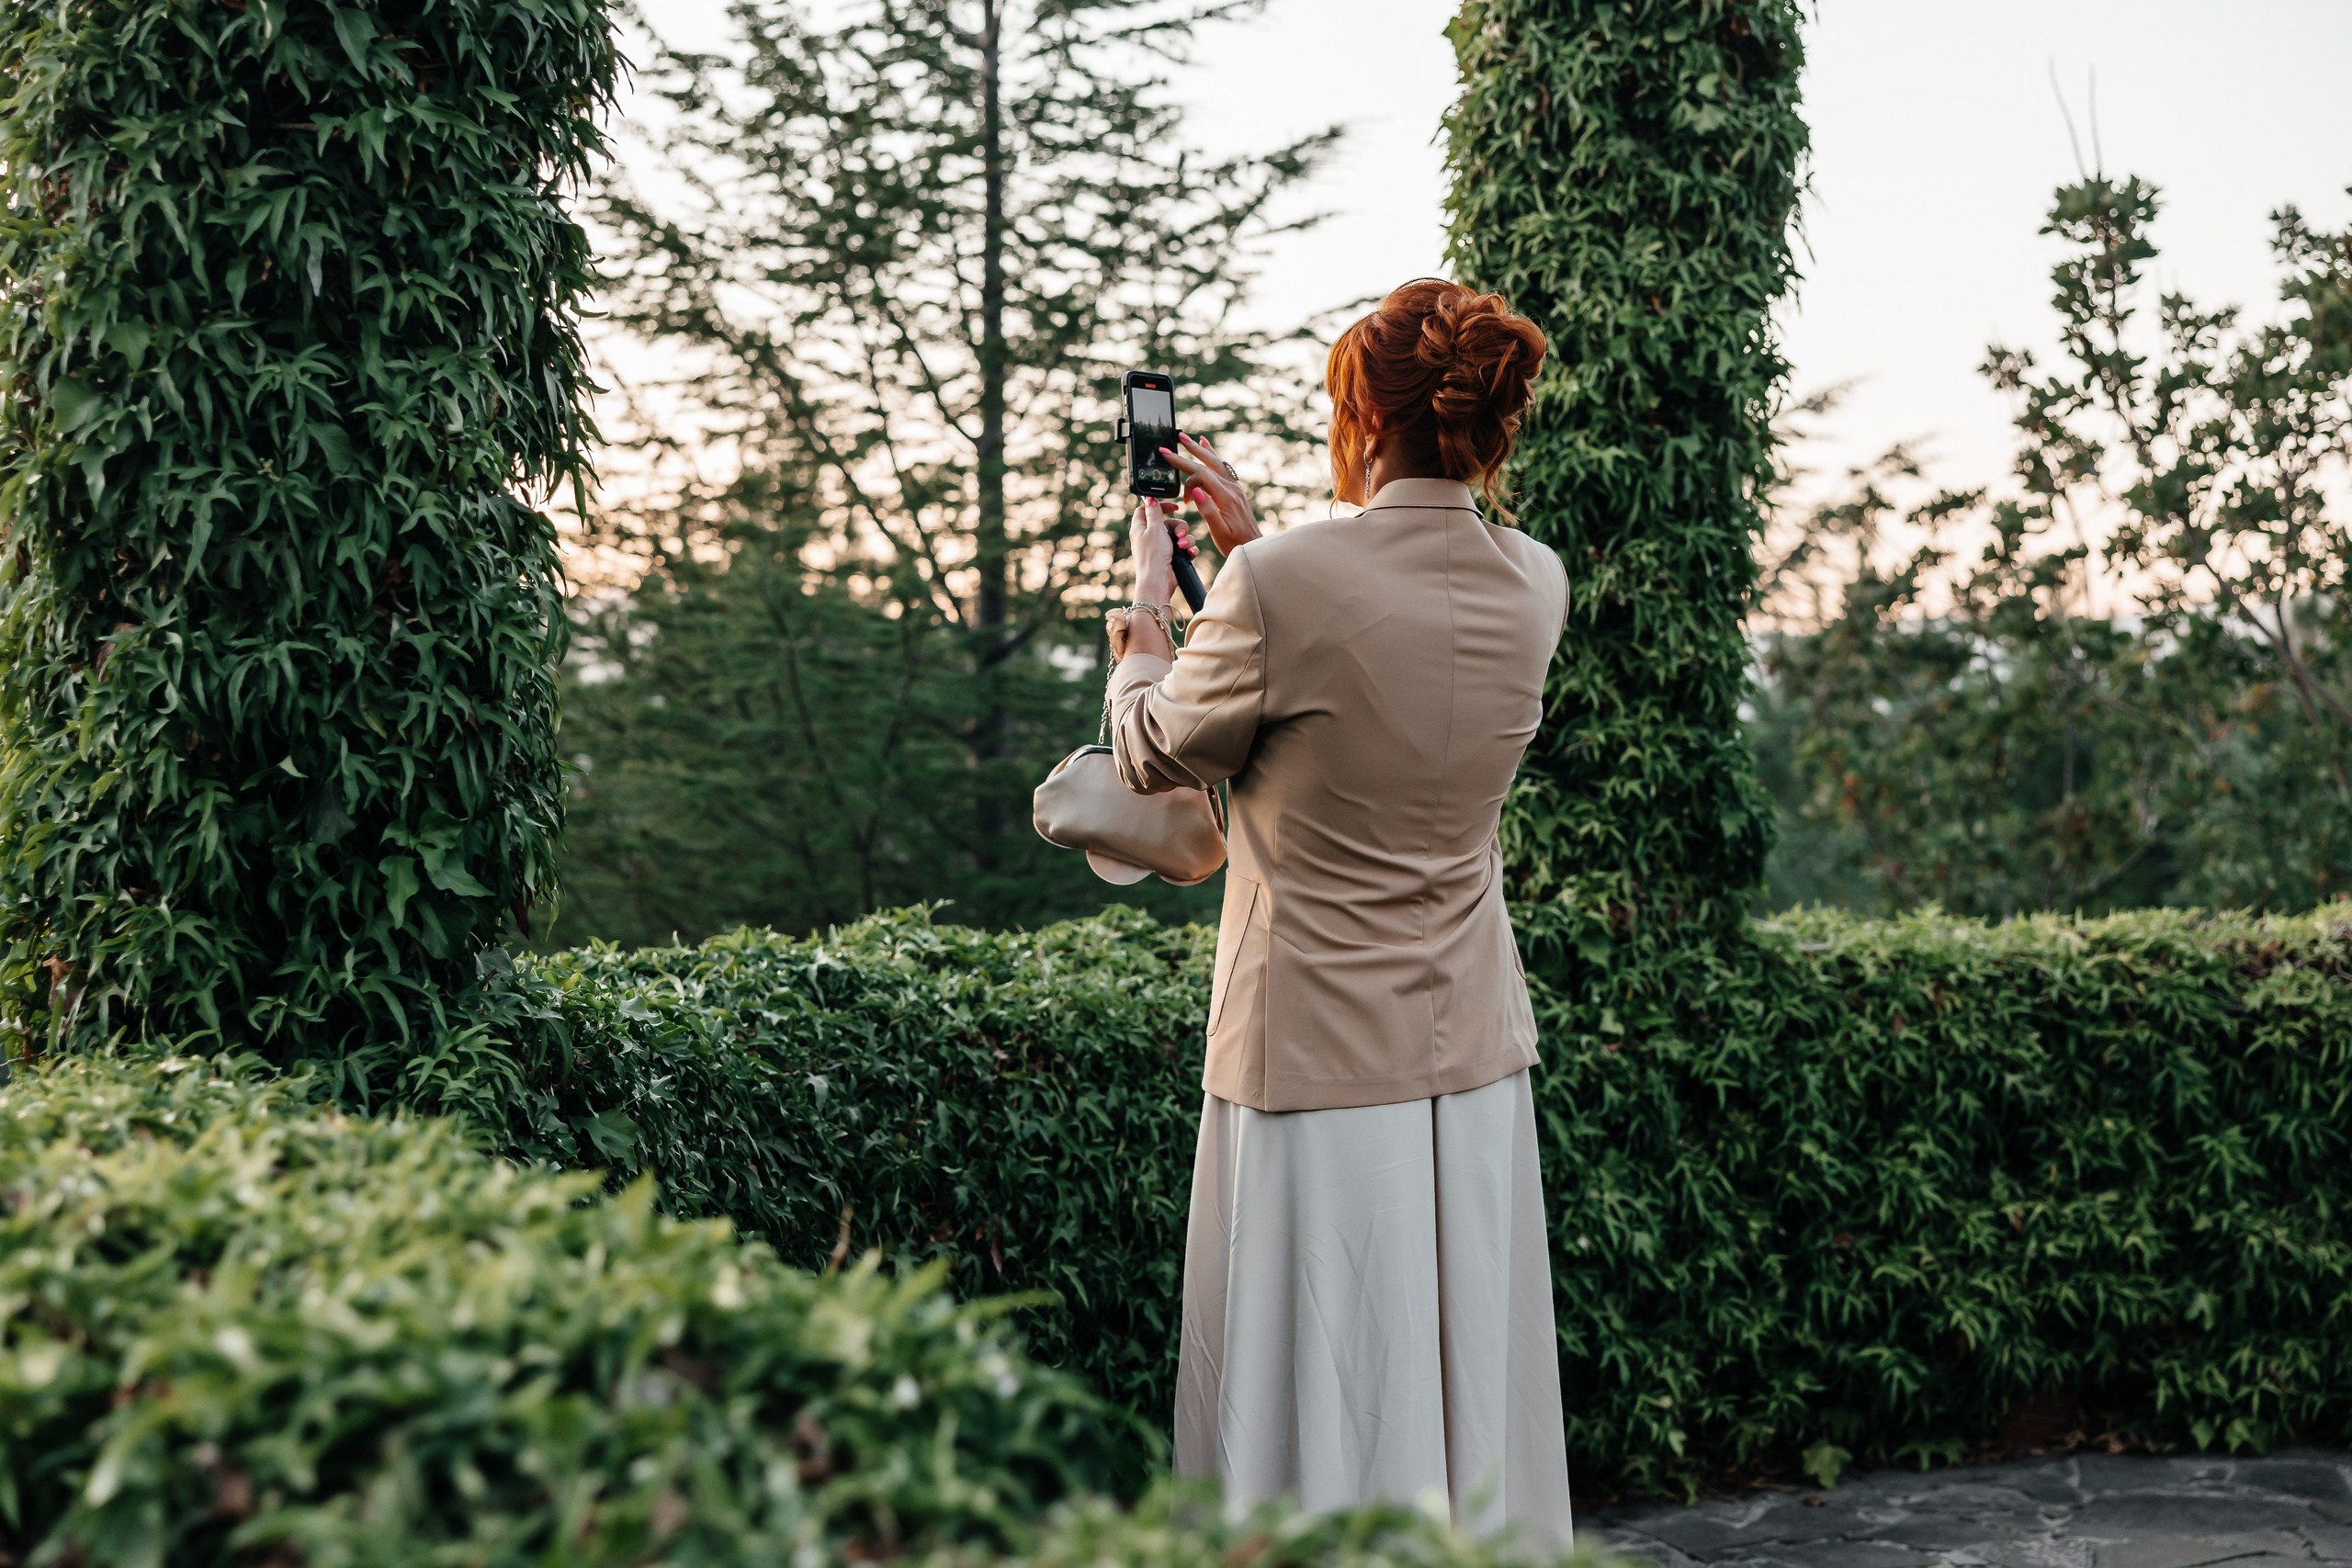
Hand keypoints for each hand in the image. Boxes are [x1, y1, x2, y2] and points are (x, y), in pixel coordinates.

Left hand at [1127, 497, 1195, 605]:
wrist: (1159, 581)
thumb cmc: (1153, 556)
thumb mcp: (1154, 529)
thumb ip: (1153, 512)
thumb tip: (1150, 498)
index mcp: (1141, 528)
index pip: (1147, 509)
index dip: (1160, 506)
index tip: (1173, 507)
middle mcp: (1150, 536)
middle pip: (1168, 521)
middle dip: (1179, 526)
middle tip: (1179, 534)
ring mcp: (1161, 547)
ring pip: (1179, 534)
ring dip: (1185, 539)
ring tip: (1183, 547)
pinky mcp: (1171, 557)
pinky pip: (1184, 547)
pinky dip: (1188, 549)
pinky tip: (1189, 553)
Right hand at [1162, 433, 1262, 555]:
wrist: (1252, 545)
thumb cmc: (1234, 542)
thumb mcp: (1219, 531)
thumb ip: (1208, 509)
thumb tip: (1195, 491)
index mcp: (1226, 497)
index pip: (1202, 477)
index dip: (1188, 484)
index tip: (1183, 500)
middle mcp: (1231, 487)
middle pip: (1206, 464)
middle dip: (1185, 455)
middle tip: (1167, 448)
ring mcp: (1234, 486)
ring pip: (1214, 461)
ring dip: (1197, 449)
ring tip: (1184, 438)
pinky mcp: (1233, 488)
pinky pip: (1221, 466)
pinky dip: (1211, 454)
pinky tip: (1205, 444)